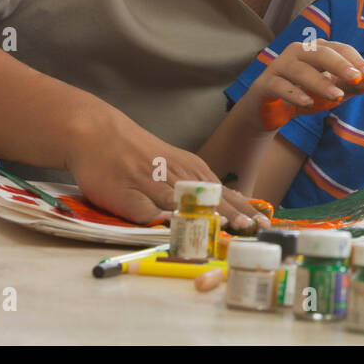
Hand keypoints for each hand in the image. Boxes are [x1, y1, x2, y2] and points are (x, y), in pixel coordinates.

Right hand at [64, 104, 270, 231]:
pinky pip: (144, 211)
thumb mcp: (177, 164)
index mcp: (190, 170)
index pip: (223, 193)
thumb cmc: (142, 154)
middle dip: (231, 216)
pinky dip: (160, 220)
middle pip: (208, 199)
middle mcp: (175, 176)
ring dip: (203, 218)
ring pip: (180, 204)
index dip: (243, 210)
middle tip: (252, 230)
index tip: (264, 225)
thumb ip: (200, 185)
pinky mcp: (125, 195)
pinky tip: (173, 228)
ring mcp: (150, 185)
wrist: (99, 134)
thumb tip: (235, 203)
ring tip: (224, 229)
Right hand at [243, 39, 363, 128]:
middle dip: (340, 65)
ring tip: (337, 97)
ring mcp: (280, 66)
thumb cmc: (304, 95)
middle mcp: (298, 52)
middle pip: (321, 53)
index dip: (356, 61)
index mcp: (316, 50)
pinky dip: (294, 94)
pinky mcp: (265, 83)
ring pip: (301, 70)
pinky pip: (280, 85)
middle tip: (356, 78)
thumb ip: (350, 86)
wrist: (269, 111)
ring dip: (320, 83)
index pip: (340, 49)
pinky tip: (308, 103)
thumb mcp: (331, 91)